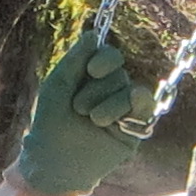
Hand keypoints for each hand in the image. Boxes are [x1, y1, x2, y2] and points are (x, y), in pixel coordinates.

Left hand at [12, 33, 142, 195]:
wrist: (56, 162)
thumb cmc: (51, 124)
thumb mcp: (58, 86)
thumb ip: (75, 60)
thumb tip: (93, 33)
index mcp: (91, 79)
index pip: (109, 55)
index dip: (104, 58)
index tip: (92, 71)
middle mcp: (110, 90)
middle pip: (118, 72)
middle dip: (96, 89)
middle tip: (79, 108)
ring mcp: (124, 109)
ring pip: (129, 88)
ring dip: (107, 104)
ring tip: (92, 121)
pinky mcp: (135, 127)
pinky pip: (145, 104)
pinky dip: (131, 105)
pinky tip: (117, 118)